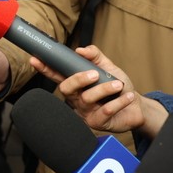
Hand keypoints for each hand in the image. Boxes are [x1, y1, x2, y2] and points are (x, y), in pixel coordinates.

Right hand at [30, 45, 165, 135]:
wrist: (137, 107)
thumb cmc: (119, 87)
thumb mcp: (108, 67)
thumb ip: (95, 56)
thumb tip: (80, 50)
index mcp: (76, 84)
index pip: (57, 75)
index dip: (45, 68)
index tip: (35, 59)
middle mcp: (77, 98)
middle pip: (66, 89)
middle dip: (78, 79)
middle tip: (95, 74)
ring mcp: (85, 112)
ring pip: (87, 99)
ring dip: (104, 89)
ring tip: (118, 85)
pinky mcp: (97, 123)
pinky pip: (104, 111)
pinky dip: (118, 102)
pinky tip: (128, 97)